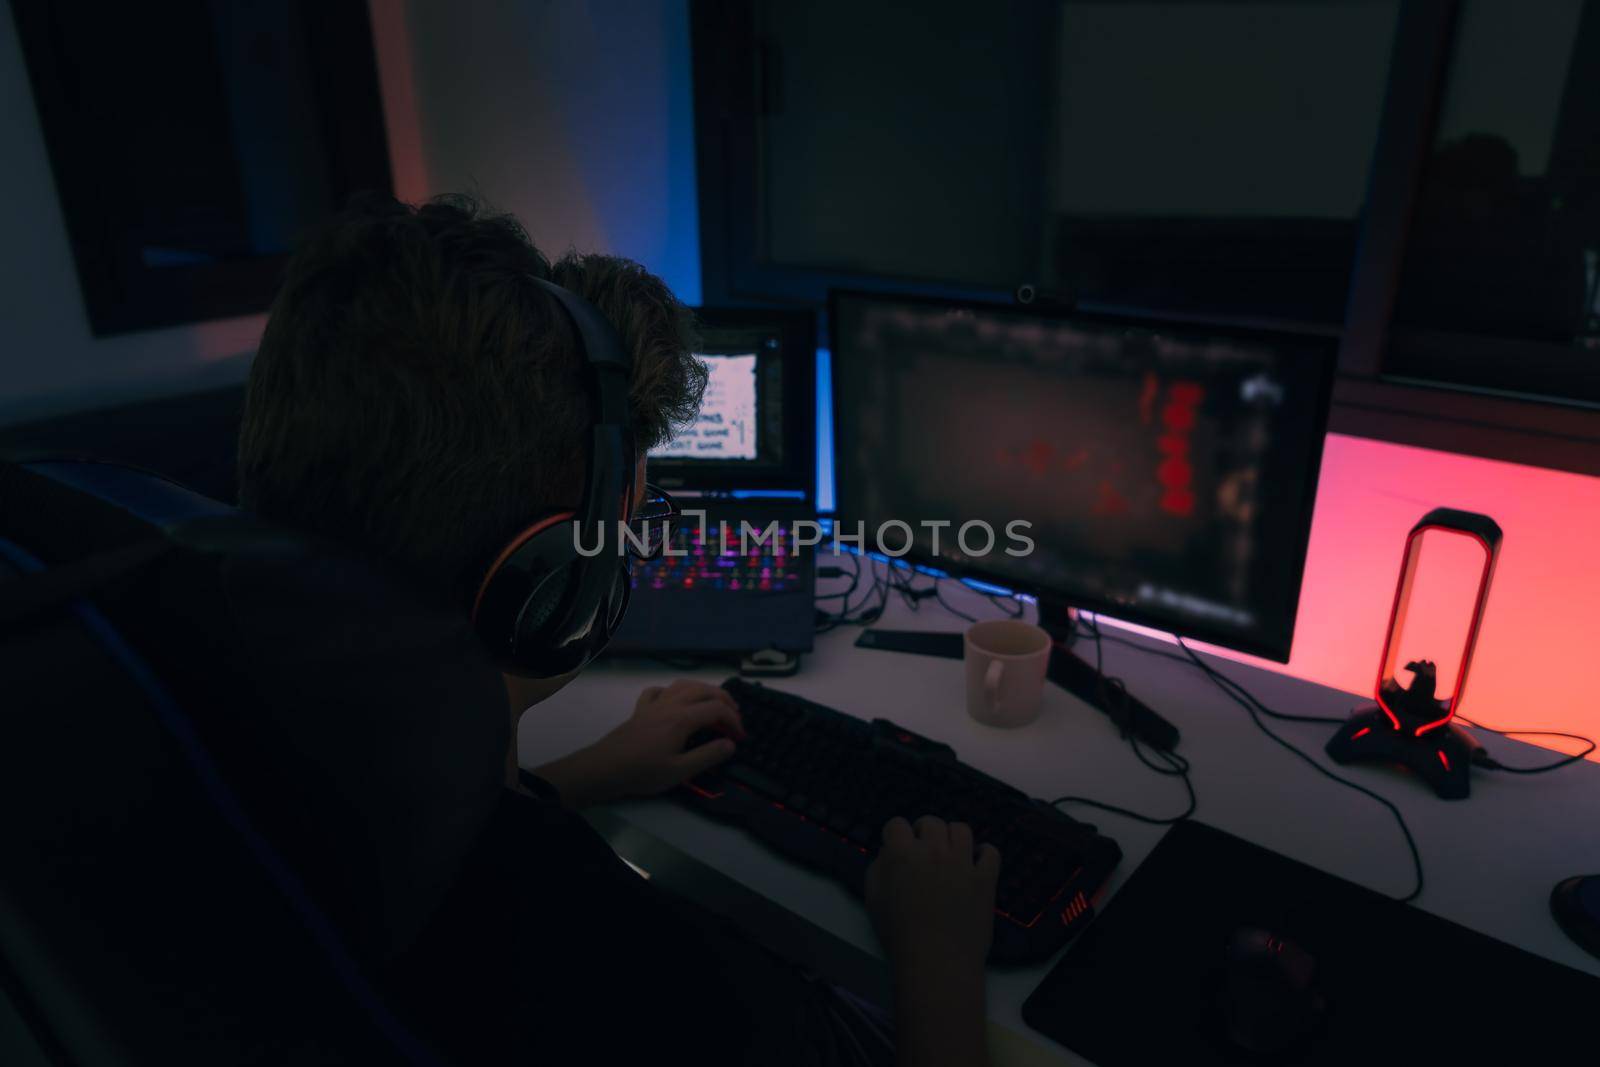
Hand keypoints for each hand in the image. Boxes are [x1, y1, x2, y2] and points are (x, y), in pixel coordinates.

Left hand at [531, 680, 743, 808]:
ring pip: (683, 684)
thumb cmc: (643, 772)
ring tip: (713, 701)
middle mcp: (670, 704)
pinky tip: (674, 700)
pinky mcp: (640, 710)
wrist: (606, 768)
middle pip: (703, 690)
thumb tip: (731, 744)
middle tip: (736, 715)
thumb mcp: (680, 771)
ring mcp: (653, 704)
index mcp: (682, 719)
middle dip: (724, 699)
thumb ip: (708, 756)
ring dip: (702, 689)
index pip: (716, 709)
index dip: (734, 720)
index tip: (741, 736)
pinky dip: (671, 691)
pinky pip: (658, 690)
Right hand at [866, 816, 998, 1066]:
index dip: (895, 835)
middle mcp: (934, 850)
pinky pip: (990, 852)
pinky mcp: (986, 878)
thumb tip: (888, 854)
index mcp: (902, 853)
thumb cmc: (899, 935)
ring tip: (949, 853)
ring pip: (961, 830)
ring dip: (952, 837)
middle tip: (923, 851)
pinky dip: (983, 854)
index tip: (897, 846)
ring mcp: (963, 862)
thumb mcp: (873, 899)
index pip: (897, 824)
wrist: (936, 961)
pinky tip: (975, 864)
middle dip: (924, 832)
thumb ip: (878, 869)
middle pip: (931, 822)